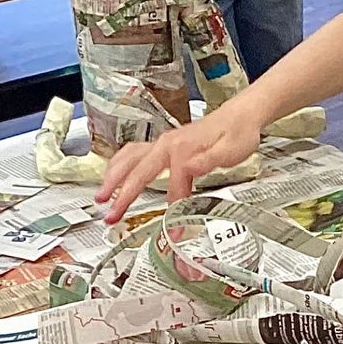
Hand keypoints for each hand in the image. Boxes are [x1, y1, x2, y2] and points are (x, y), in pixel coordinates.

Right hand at [96, 106, 263, 222]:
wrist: (240, 115)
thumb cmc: (238, 133)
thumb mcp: (231, 150)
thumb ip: (208, 161)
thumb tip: (188, 168)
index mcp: (182, 148)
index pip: (173, 184)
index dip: (172, 208)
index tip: (172, 228)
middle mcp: (167, 143)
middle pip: (137, 170)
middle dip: (121, 193)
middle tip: (110, 215)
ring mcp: (163, 143)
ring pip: (128, 158)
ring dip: (112, 177)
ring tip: (102, 197)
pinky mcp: (163, 145)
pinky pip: (133, 153)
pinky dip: (119, 165)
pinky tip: (113, 175)